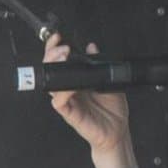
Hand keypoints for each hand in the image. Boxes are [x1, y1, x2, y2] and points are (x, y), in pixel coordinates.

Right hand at [42, 33, 130, 157]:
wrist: (118, 130)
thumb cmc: (112, 109)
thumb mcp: (109, 81)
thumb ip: (100, 64)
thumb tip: (92, 47)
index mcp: (76, 81)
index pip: (60, 62)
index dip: (54, 49)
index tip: (58, 37)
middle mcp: (69, 90)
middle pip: (50, 70)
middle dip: (51, 56)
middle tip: (62, 48)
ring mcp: (68, 101)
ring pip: (51, 84)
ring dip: (55, 70)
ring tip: (63, 59)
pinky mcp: (70, 114)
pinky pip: (59, 102)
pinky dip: (62, 93)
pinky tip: (69, 86)